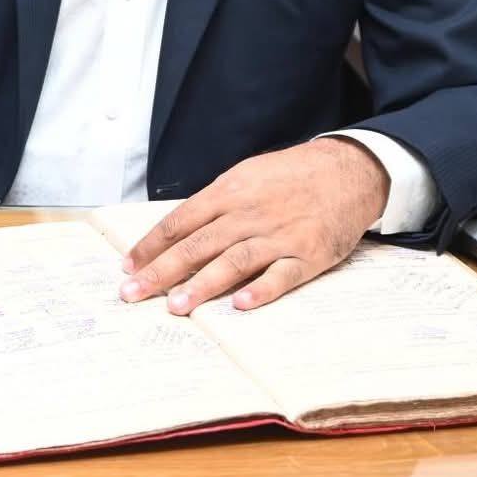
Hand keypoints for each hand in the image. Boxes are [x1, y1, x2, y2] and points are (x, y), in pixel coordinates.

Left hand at [120, 138, 389, 314]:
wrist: (348, 170)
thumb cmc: (290, 176)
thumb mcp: (245, 177)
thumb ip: (214, 204)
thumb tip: (177, 232)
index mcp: (228, 192)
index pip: (179, 222)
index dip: (150, 245)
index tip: (128, 266)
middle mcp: (248, 214)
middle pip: (196, 245)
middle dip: (161, 271)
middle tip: (133, 293)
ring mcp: (279, 234)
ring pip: (233, 261)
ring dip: (202, 285)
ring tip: (176, 306)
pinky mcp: (309, 253)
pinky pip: (282, 275)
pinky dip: (261, 289)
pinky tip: (240, 304)